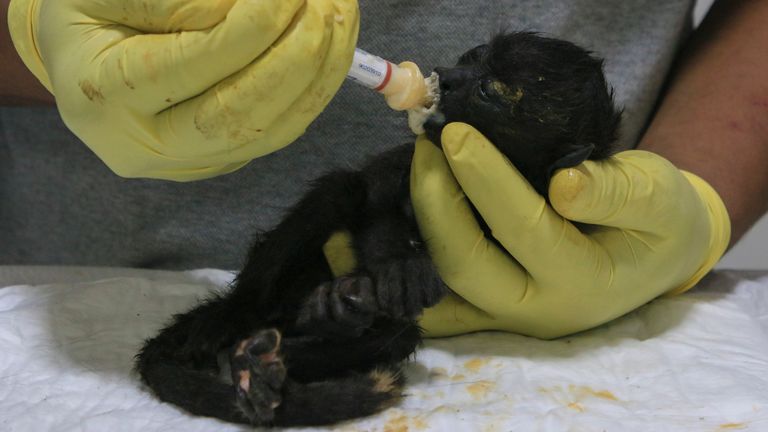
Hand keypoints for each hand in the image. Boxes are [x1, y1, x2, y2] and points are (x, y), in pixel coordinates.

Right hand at [8, 0, 357, 179]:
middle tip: (328, 6)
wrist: (86, 63)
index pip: (190, 65)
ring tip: (341, 17)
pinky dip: (316, 88)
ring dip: (320, 73)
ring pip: (270, 130)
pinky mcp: (223, 160)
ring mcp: (188, 162)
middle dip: (296, 58)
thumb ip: (171, 0)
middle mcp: (144, 145)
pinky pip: (281, 131)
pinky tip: (334, 47)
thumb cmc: (91, 12)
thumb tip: (254, 8)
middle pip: (237, 116)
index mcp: (102, 93)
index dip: (250, 29)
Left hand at [411, 123, 730, 338]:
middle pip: (466, 266)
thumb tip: (563, 184)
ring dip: (413, 230)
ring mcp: (507, 318)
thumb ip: (618, 194)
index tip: (455, 132)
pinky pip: (435, 298)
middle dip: (435, 202)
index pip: (524, 227)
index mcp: (585, 282)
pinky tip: (392, 217)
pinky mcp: (487, 312)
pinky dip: (407, 264)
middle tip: (426, 145)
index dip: (485, 178)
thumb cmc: (659, 221)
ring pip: (438, 288)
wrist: (655, 260)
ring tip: (415, 169)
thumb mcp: (659, 197)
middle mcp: (538, 310)